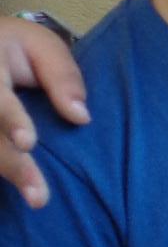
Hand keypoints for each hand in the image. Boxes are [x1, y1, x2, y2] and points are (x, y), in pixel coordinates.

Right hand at [0, 17, 90, 208]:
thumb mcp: (39, 44)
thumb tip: (81, 117)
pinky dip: (1, 174)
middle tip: (38, 196)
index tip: (28, 143)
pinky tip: (17, 196)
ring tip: (36, 201)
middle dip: (12, 164)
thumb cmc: (12, 47)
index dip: (11, 120)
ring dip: (7, 175)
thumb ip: (61, 75)